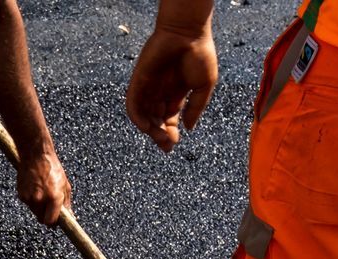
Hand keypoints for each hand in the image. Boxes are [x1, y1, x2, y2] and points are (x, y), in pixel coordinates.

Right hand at [18, 148, 70, 224]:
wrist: (35, 155)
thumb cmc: (53, 169)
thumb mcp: (65, 185)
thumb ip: (67, 204)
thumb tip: (70, 218)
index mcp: (54, 197)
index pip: (50, 221)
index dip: (53, 223)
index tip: (55, 221)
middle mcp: (40, 199)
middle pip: (41, 219)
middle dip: (46, 216)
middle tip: (49, 206)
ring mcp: (29, 198)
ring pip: (34, 212)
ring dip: (39, 207)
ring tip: (42, 192)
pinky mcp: (21, 195)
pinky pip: (28, 204)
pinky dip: (31, 200)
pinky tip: (34, 188)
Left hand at [126, 24, 217, 151]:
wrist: (188, 32)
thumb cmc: (200, 54)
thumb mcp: (204, 86)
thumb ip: (196, 107)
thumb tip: (189, 128)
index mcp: (176, 95)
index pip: (168, 120)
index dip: (169, 133)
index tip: (173, 145)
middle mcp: (160, 93)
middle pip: (155, 121)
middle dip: (160, 135)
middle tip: (167, 146)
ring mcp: (148, 88)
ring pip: (144, 115)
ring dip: (150, 130)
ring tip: (159, 138)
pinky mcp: (138, 81)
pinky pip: (133, 104)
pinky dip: (137, 117)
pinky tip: (146, 127)